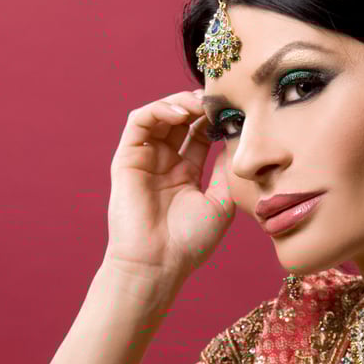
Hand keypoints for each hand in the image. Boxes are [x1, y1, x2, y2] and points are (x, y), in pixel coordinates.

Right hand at [106, 89, 235, 284]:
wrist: (158, 263)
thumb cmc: (189, 242)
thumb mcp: (221, 202)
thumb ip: (226, 170)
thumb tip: (237, 140)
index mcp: (185, 173)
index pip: (200, 133)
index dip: (215, 119)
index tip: (235, 111)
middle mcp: (164, 163)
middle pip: (181, 119)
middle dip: (200, 106)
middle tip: (220, 100)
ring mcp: (145, 159)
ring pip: (160, 114)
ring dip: (181, 102)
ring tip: (201, 104)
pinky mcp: (127, 158)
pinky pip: (138, 121)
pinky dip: (159, 109)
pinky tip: (182, 114)